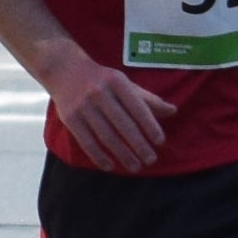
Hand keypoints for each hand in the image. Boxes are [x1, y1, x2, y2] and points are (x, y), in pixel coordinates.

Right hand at [47, 49, 172, 173]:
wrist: (64, 70)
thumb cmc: (101, 79)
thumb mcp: (124, 83)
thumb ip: (147, 99)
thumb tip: (173, 111)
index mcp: (117, 82)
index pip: (137, 107)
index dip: (150, 125)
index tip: (159, 142)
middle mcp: (100, 93)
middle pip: (123, 124)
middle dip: (138, 144)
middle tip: (150, 160)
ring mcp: (84, 107)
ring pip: (106, 136)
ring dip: (122, 154)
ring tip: (135, 167)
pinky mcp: (70, 119)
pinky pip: (87, 142)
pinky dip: (99, 156)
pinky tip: (111, 166)